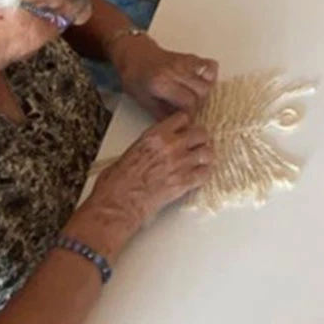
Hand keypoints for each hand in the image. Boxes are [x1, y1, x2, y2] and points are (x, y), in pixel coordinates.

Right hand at [83, 111, 211, 236]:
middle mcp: (170, 145)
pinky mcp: (184, 182)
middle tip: (195, 147)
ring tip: (199, 163)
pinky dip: (203, 175)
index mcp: (155, 135)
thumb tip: (157, 145)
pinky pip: (205, 173)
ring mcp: (179, 163)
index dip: (185, 125)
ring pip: (207, 152)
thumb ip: (150, 143)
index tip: (185, 131)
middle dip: (199, 140)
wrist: (116, 206)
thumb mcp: (131, 151)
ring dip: (204, 158)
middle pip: (201, 133)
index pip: (182, 118)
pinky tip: (197, 177)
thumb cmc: (116, 183)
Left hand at [112, 35, 217, 118]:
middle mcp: (175, 70)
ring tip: (196, 97)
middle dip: (199, 104)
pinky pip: (210, 65)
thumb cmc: (136, 78)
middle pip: (202, 91)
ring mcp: (184, 61)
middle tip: (191, 109)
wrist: (135, 56)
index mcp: (161, 83)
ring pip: (209, 79)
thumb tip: (180, 125)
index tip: (188, 119)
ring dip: (205, 91)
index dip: (191, 114)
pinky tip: (202, 82)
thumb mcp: (144, 101)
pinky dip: (211, 75)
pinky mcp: (190, 57)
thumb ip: (163, 114)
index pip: (188, 102)